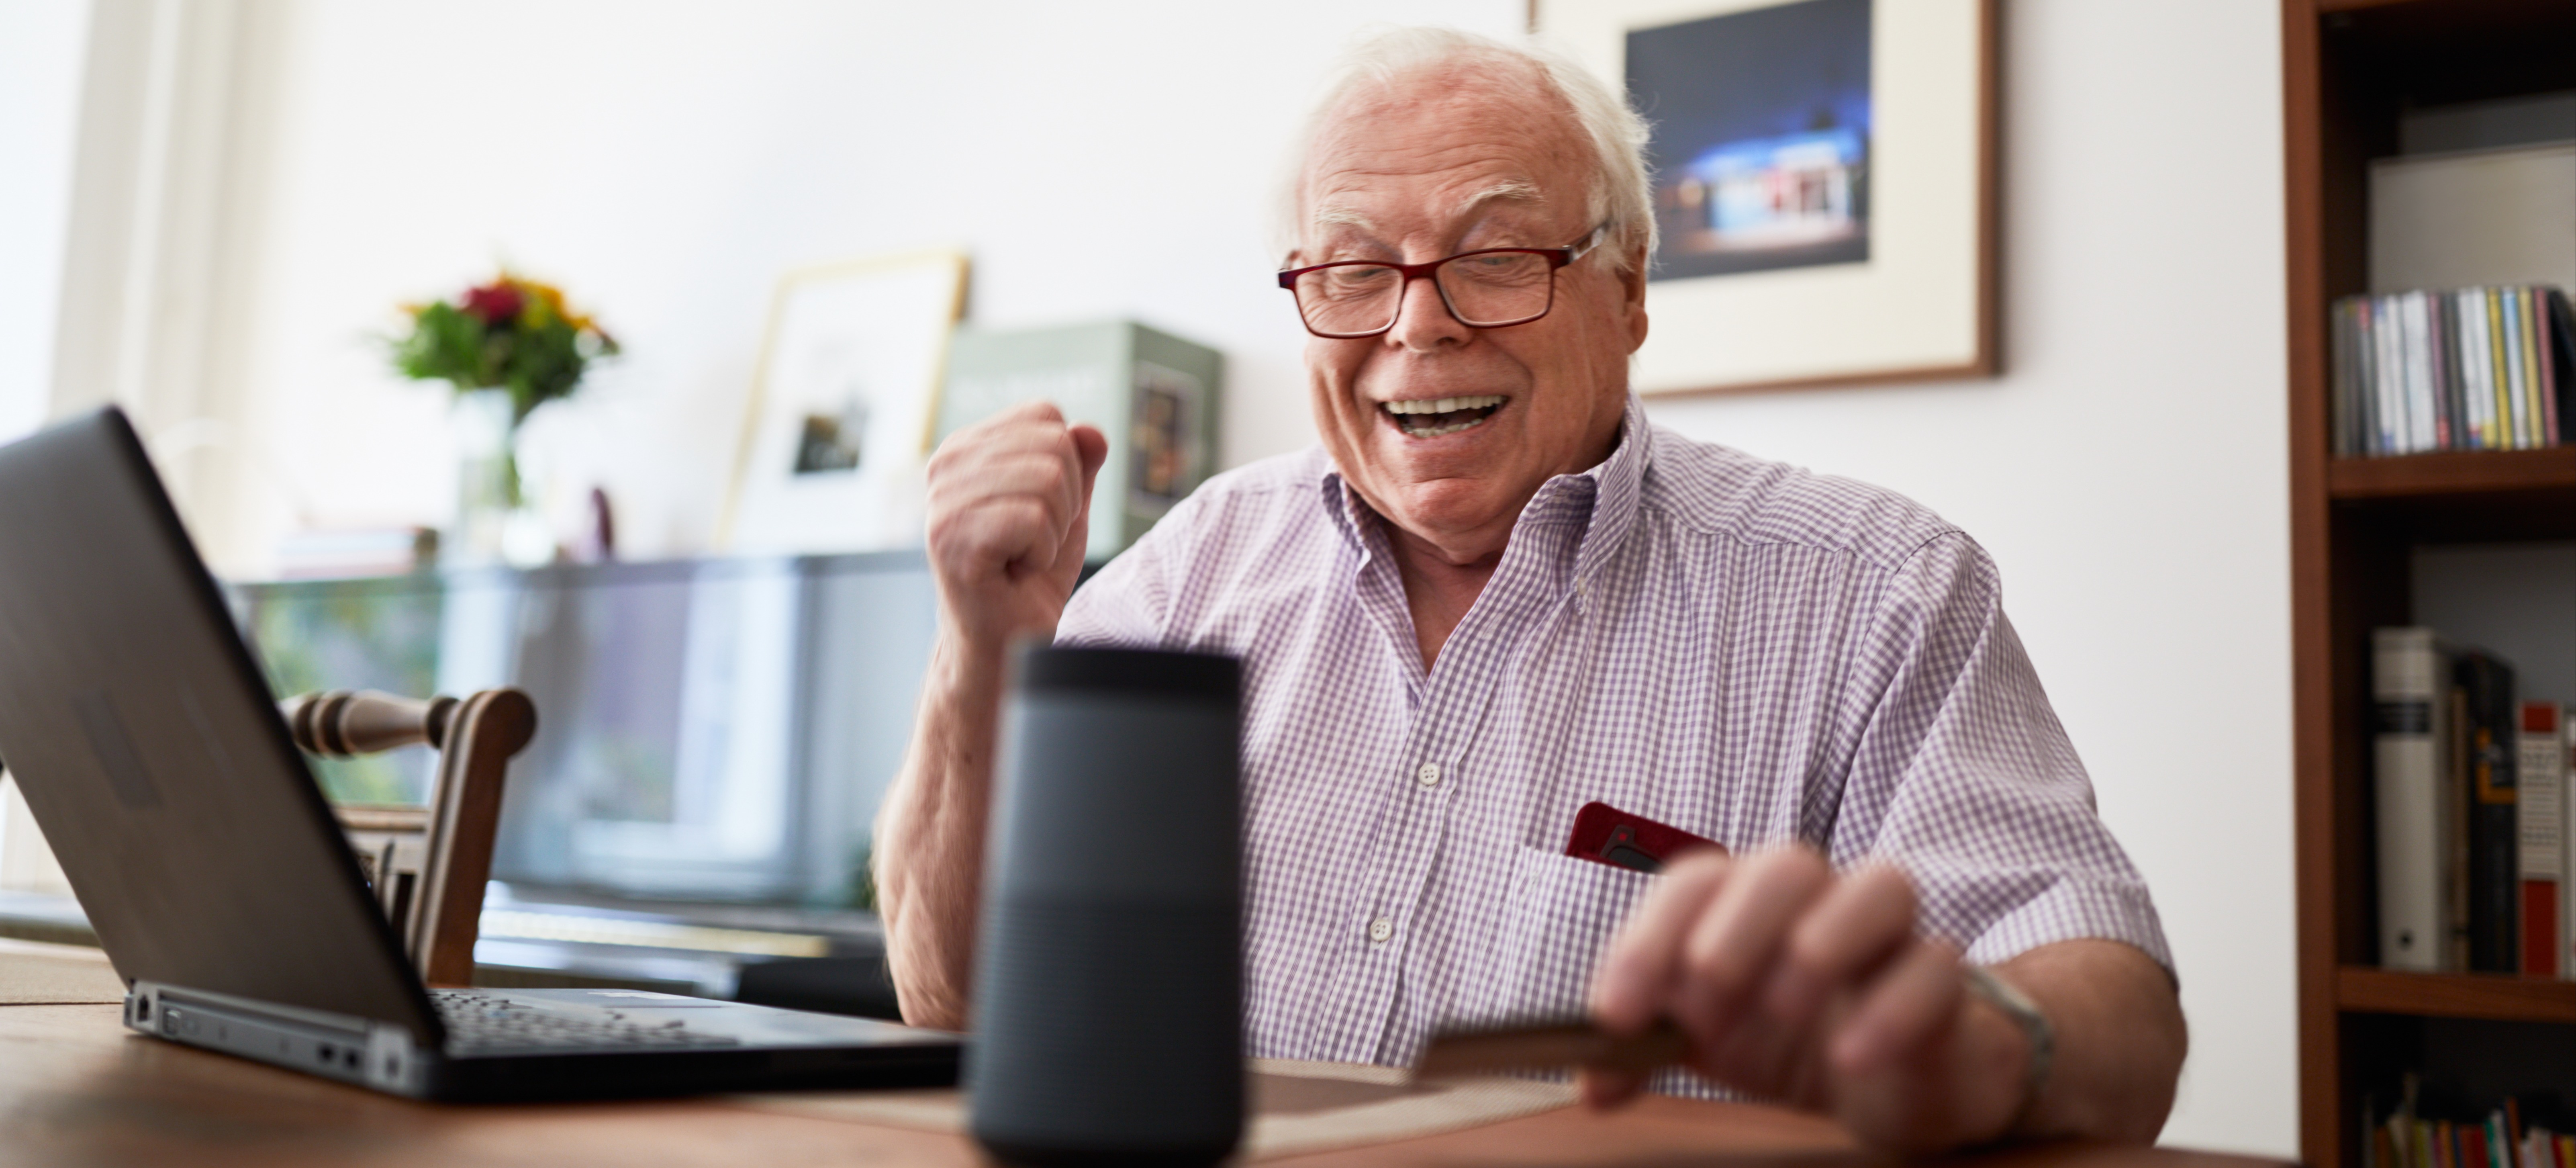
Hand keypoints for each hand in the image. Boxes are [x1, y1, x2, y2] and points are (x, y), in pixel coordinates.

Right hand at [922, 401, 1109, 652]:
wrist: (1006, 644)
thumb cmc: (1030, 577)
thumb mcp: (1065, 510)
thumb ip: (1078, 465)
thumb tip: (1092, 431)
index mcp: (966, 447)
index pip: (1046, 414)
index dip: (1068, 465)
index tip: (1042, 510)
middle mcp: (945, 465)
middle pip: (1054, 444)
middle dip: (1066, 500)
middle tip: (1034, 540)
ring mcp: (943, 502)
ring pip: (1049, 480)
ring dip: (1053, 531)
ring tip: (1023, 556)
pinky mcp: (952, 539)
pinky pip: (1034, 519)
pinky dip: (1042, 554)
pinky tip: (1014, 573)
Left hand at [1584, 845, 2028, 1151]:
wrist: (1898, 1075)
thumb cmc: (1791, 1037)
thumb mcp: (1708, 1043)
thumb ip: (1644, 1053)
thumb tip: (1591, 1083)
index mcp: (1748, 903)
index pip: (1692, 884)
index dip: (1645, 941)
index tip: (1615, 1016)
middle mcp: (1820, 901)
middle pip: (1785, 864)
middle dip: (1735, 929)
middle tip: (1704, 1002)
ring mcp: (1890, 937)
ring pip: (1879, 886)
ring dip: (1822, 942)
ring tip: (1783, 1011)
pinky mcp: (1944, 984)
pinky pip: (1935, 967)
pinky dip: (1891, 1009)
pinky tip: (1850, 1055)